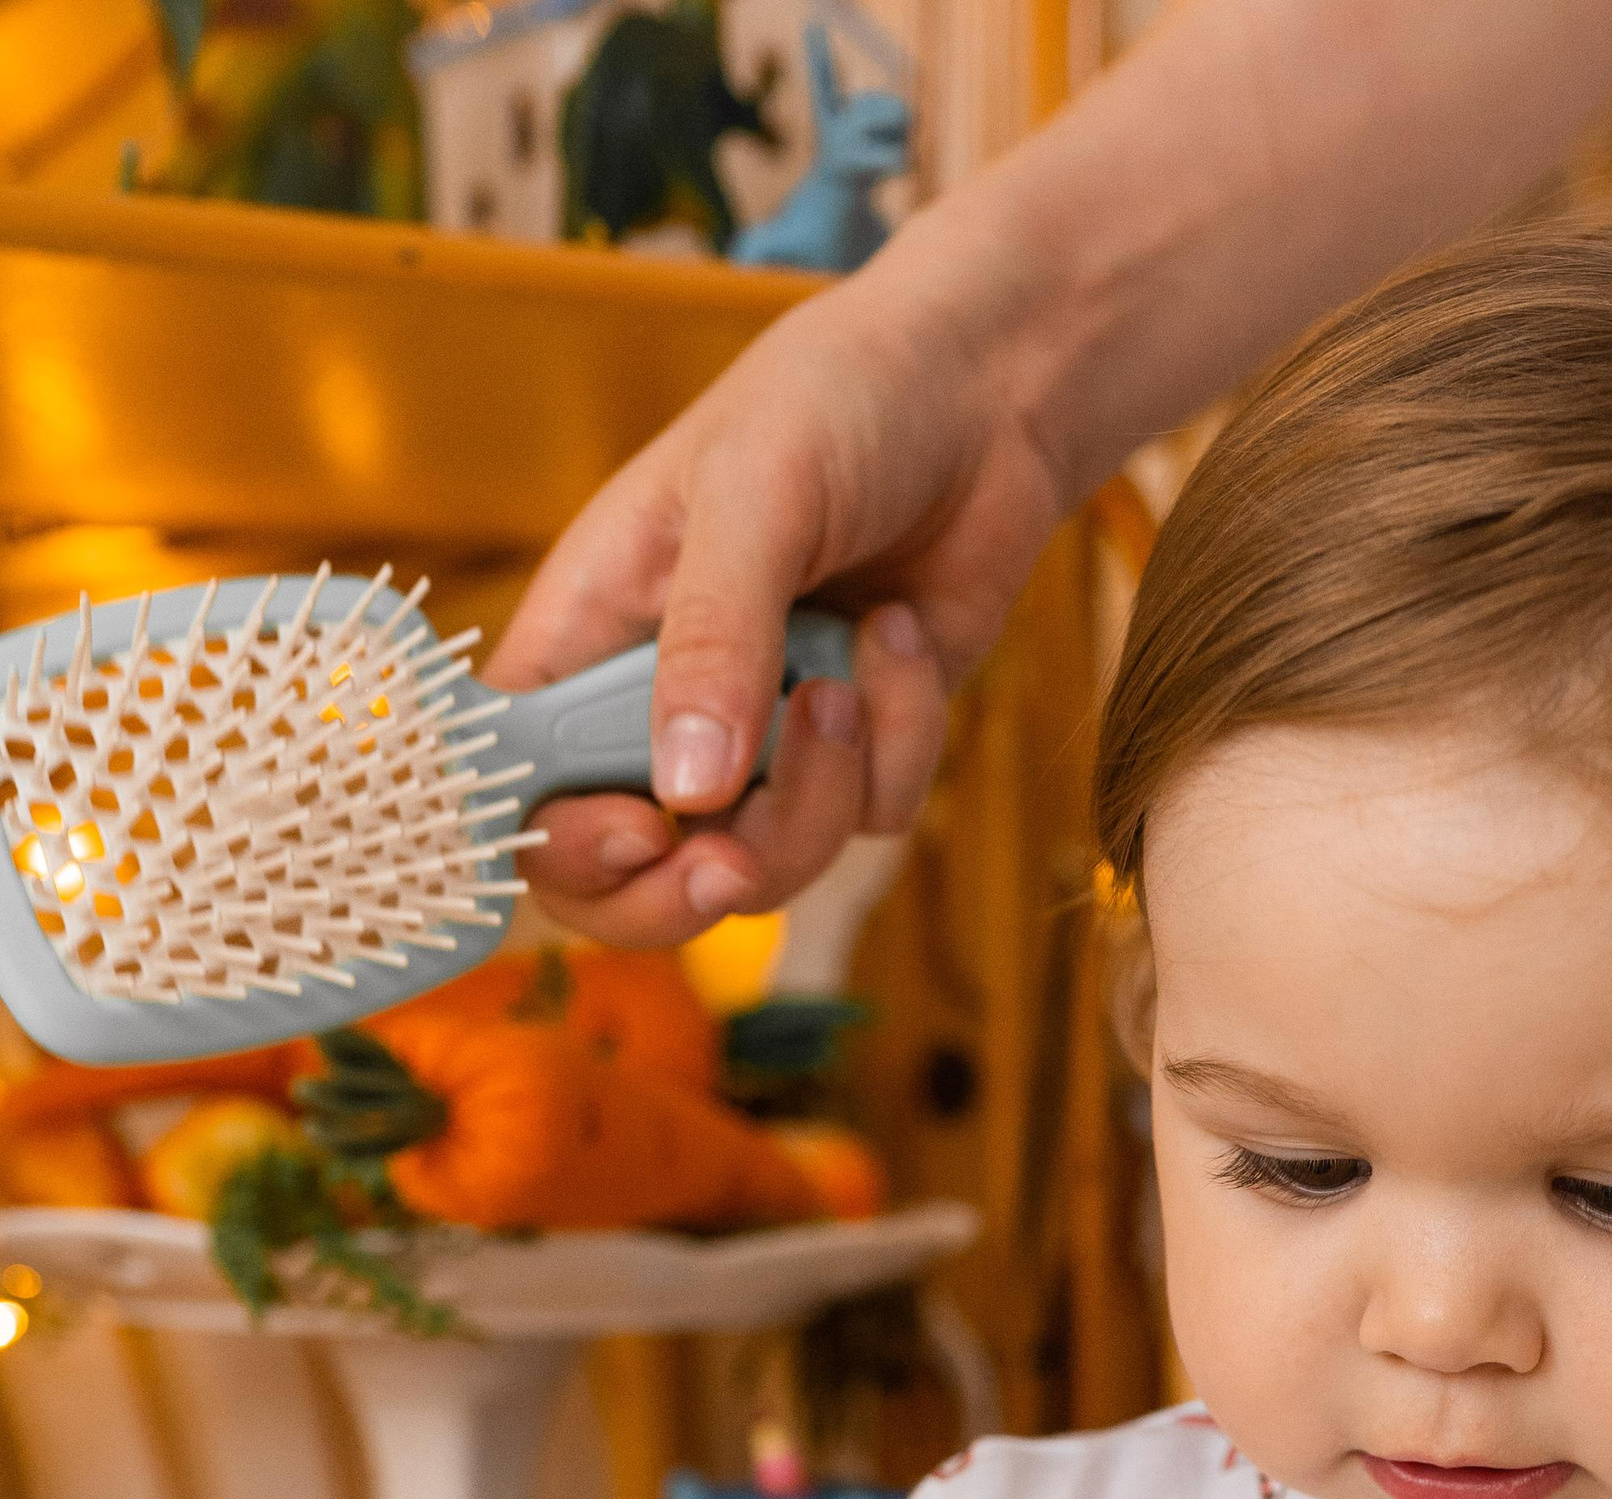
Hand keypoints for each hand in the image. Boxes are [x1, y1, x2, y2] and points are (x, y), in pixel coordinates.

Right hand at [481, 240, 1065, 940]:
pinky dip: (902, 738)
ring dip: (821, 790)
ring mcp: (762, 738)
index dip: (558, 846)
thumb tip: (686, 793)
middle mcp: (661, 705)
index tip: (638, 829)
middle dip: (690, 891)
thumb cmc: (837, 401)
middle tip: (738, 860)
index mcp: (588, 636)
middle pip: (636, 878)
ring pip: (772, 862)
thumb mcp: (754, 494)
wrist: (983, 390)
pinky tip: (904, 634)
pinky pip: (871, 814)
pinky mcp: (857, 749)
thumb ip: (711, 640)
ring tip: (849, 672)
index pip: (523, 788)